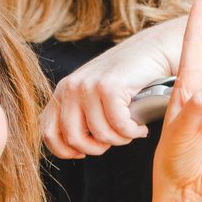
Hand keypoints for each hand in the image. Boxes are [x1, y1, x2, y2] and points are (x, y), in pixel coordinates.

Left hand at [41, 31, 174, 157]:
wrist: (153, 49)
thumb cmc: (126, 79)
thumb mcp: (93, 96)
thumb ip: (77, 117)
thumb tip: (71, 149)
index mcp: (62, 92)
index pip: (48, 133)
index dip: (66, 151)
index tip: (85, 152)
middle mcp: (71, 87)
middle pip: (73, 138)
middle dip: (96, 149)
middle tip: (114, 141)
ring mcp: (89, 86)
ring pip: (100, 134)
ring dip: (120, 139)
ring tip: (131, 130)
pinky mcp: (109, 87)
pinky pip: (119, 126)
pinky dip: (133, 132)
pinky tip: (140, 127)